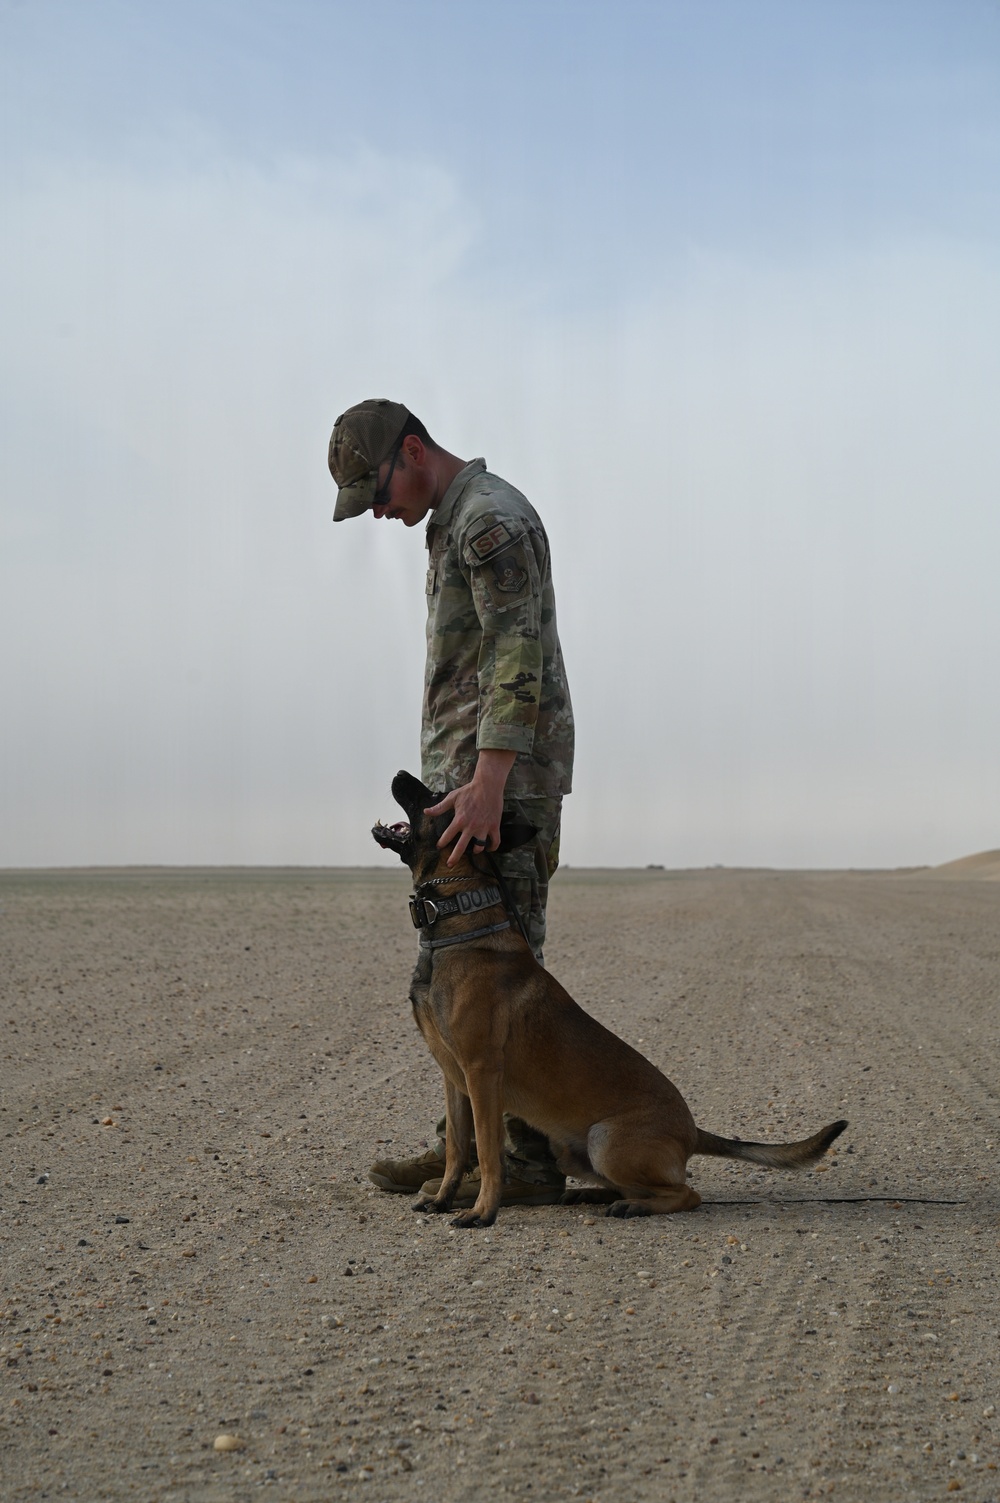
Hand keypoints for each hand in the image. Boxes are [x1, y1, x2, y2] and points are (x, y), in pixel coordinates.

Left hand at [426, 749, 515, 866]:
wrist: (488, 785)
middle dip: (454, 857)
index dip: (442, 843)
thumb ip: (439, 807)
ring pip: (479, 846)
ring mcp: (483, 827)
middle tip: (449, 864)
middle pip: (461, 847)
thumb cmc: (469, 791)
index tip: (439, 846)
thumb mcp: (452, 798)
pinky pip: (495, 841)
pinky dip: (493, 847)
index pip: (447, 836)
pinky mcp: (494, 826)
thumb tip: (426, 812)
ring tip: (473, 851)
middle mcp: (471, 826)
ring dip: (476, 851)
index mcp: (459, 820)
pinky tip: (489, 849)